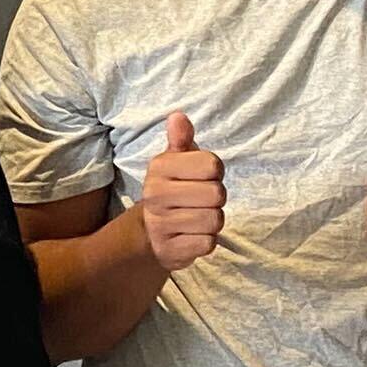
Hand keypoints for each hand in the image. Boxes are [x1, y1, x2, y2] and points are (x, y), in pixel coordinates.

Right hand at [137, 109, 224, 267]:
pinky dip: (205, 240)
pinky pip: (208, 243)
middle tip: (198, 200)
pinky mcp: (170, 250)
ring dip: (212, 221)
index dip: (214, 172)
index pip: (212, 165)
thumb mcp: (174, 161)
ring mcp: (161, 224)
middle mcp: (156, 194)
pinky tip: (191, 235)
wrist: (149, 234)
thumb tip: (178, 116)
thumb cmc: (172, 189)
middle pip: (217, 194)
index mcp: (160, 167)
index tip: (200, 178)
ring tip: (195, 218)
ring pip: (215, 220)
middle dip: (215, 199)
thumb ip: (181, 139)